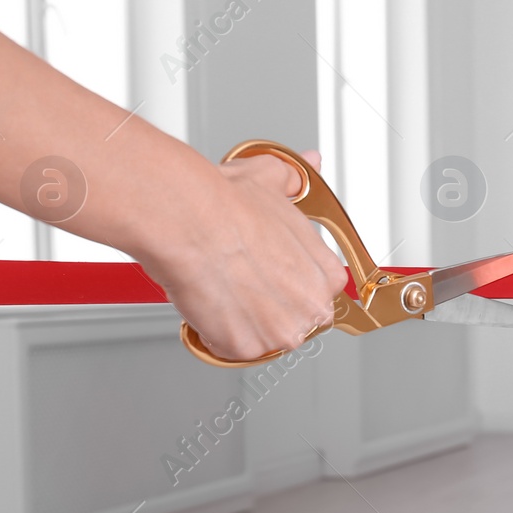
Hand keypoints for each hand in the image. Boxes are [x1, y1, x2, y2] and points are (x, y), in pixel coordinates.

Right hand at [141, 150, 349, 361]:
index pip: (317, 295)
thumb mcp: (273, 179)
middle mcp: (311, 308)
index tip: (267, 277)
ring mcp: (279, 332)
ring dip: (241, 323)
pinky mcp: (244, 348)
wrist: (186, 218)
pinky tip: (208, 303)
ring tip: (221, 289)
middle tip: (240, 282)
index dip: (285, 286)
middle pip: (293, 322)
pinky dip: (214, 334)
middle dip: (267, 309)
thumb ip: (297, 179)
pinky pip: (230, 349)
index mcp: (326, 275)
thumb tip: (310, 163)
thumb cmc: (225, 203)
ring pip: (262, 338)